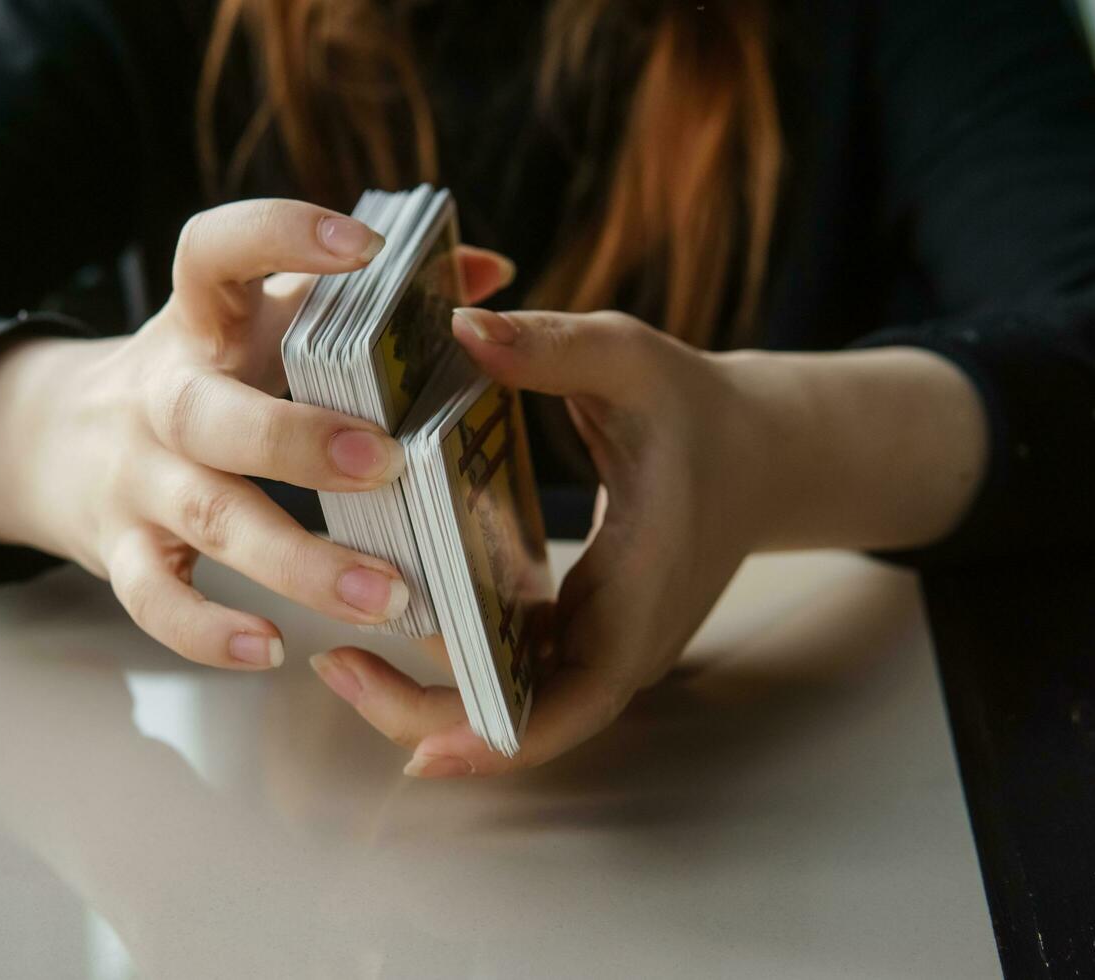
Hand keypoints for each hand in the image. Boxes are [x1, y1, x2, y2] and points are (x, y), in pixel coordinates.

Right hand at [0, 199, 514, 669]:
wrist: (52, 440)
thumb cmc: (203, 375)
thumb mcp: (262, 321)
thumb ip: (363, 299)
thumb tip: (486, 270)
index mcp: (201, 322)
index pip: (215, 252)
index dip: (282, 236)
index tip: (369, 248)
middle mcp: (162, 396)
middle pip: (211, 413)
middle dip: (297, 440)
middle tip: (387, 462)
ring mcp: (137, 478)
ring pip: (207, 517)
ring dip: (297, 561)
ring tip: (388, 595)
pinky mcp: (121, 552)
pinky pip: (155, 600)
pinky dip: (207, 631)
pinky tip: (272, 648)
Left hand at [309, 308, 769, 775]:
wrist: (760, 448)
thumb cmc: (698, 408)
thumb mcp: (630, 359)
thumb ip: (551, 347)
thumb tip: (459, 327)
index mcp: (639, 597)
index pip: (569, 704)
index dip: (494, 740)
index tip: (416, 748)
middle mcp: (621, 642)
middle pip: (521, 722)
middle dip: (426, 714)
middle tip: (334, 667)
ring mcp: (603, 643)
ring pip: (511, 703)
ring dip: (430, 694)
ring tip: (341, 659)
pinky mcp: (584, 628)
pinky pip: (515, 668)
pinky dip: (457, 664)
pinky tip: (393, 631)